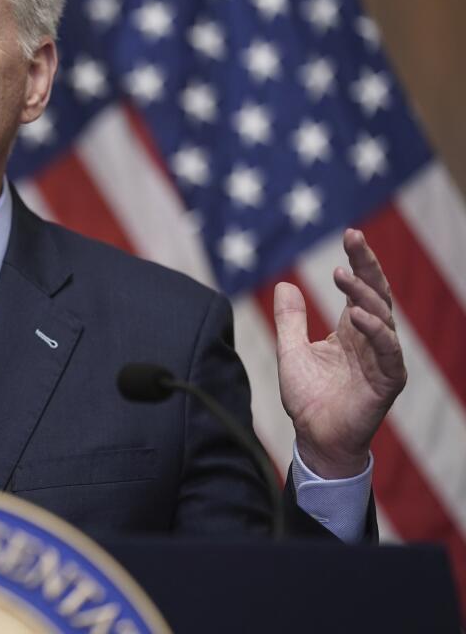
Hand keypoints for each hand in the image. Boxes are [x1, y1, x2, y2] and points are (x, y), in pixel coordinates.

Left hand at [274, 228, 405, 478]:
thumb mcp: (291, 351)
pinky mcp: (388, 381)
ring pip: (383, 318)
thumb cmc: (308, 398)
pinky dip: (375, 331)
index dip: (359, 261)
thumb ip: (290, 320)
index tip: (350, 234)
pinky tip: (358, 314)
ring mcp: (383, 360)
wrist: (315, 438)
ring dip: (364, 294)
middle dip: (367, 265)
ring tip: (342, 274)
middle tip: (353, 237)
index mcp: (352, 331)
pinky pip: (387, 352)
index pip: (360, 289)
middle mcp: (372, 340)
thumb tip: (284, 284)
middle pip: (377, 294)